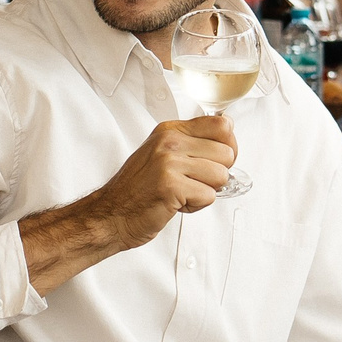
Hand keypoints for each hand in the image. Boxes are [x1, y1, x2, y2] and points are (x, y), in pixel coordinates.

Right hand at [19, 117, 234, 294]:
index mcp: (170, 130)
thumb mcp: (163, 154)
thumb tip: (230, 136)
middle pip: (227, 154)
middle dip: (216, 175)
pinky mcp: (170, 185)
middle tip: (192, 183)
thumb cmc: (139, 189)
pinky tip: (177, 204)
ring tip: (182, 193)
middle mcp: (169, 141)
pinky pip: (208, 196)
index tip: (215, 161)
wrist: (112, 215)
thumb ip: (193, 143)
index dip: (228, 147)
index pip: (222, 126)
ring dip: (205, 191)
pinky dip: (196, 206)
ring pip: (221, 176)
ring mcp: (169, 162)